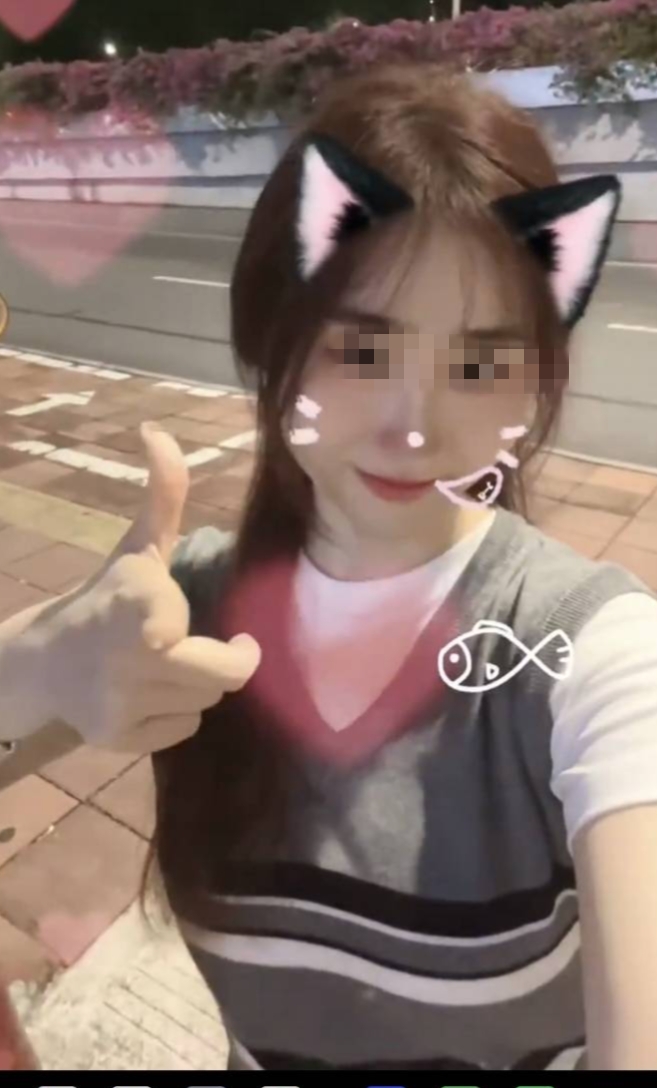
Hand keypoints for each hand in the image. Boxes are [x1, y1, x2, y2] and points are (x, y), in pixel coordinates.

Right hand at [37, 422, 259, 753]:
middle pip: (220, 680)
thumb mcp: (138, 546)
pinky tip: (150, 694)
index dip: (229, 644)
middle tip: (214, 647)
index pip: (214, 648)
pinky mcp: (119, 738)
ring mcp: (122, 703)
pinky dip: (175, 715)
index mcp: (140, 608)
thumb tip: (157, 431)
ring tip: (171, 666)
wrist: (44, 660)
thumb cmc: (105, 597)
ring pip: (202, 705)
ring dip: (197, 686)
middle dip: (220, 663)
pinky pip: (181, 731)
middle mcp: (131, 660)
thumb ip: (164, 494)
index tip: (235, 633)